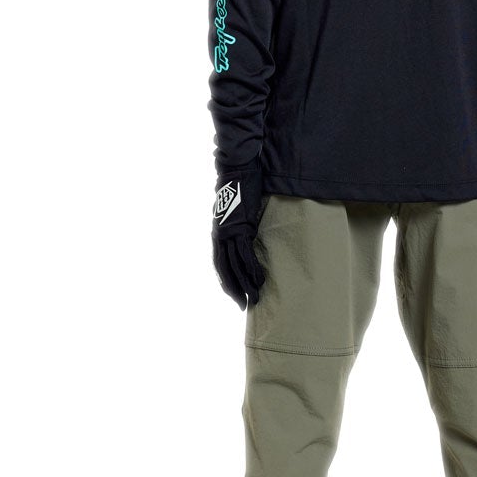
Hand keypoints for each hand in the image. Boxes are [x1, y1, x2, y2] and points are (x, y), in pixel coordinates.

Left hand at [211, 163, 265, 308]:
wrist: (236, 171)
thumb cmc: (238, 188)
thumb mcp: (233, 211)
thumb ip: (237, 226)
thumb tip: (247, 234)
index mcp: (218, 234)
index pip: (220, 265)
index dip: (227, 282)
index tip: (235, 296)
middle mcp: (220, 237)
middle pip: (226, 270)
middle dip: (235, 289)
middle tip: (245, 305)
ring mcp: (229, 233)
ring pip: (236, 266)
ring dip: (245, 284)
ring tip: (254, 299)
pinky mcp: (240, 227)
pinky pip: (246, 254)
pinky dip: (252, 269)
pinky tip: (258, 281)